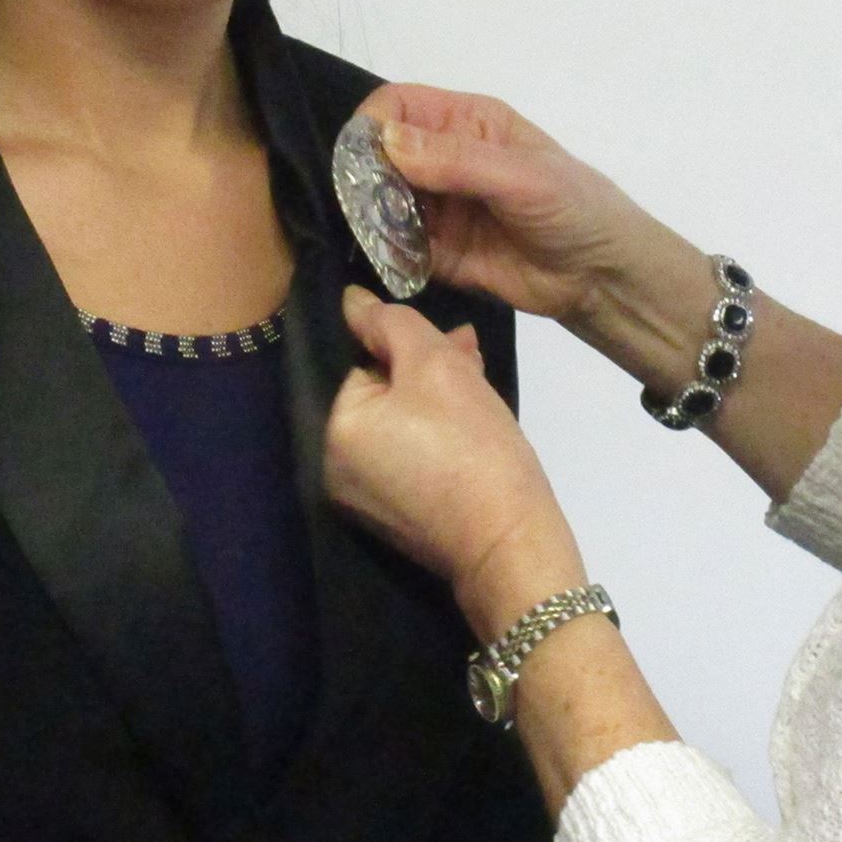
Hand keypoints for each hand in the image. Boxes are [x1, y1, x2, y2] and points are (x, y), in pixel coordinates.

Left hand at [325, 286, 588, 636]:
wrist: (510, 540)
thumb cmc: (472, 446)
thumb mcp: (436, 365)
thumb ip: (391, 324)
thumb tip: (352, 300)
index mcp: (331, 433)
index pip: (364, 364)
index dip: (410, 348)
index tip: (455, 345)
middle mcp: (333, 470)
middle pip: (382, 396)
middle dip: (428, 373)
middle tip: (474, 361)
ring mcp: (366, 501)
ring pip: (401, 426)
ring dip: (439, 401)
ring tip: (483, 389)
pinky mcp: (398, 521)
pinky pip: (412, 460)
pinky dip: (440, 441)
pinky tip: (477, 431)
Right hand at [356, 84, 654, 330]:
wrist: (602, 275)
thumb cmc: (574, 208)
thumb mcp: (521, 176)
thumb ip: (456, 160)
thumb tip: (386, 140)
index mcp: (466, 122)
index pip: (398, 106)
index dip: (373, 126)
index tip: (362, 161)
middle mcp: (443, 159)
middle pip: (379, 155)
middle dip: (366, 178)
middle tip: (370, 207)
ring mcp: (438, 207)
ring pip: (380, 202)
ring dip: (372, 218)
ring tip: (384, 236)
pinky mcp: (436, 252)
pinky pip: (396, 248)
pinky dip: (388, 253)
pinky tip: (396, 260)